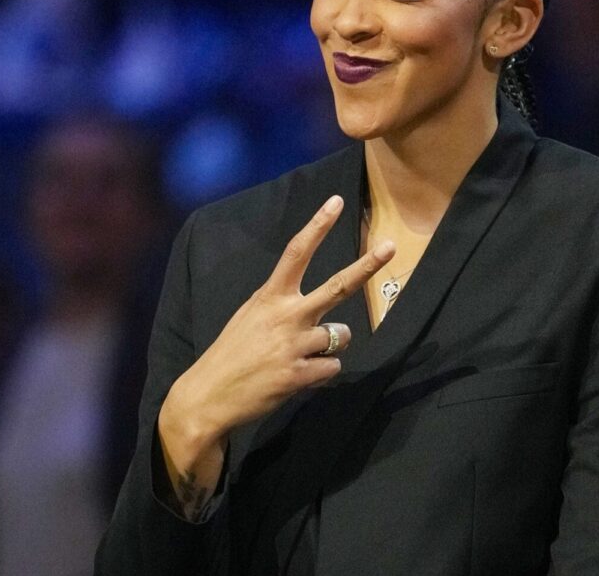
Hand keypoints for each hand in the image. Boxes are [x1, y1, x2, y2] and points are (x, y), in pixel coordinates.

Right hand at [161, 195, 394, 463]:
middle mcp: (286, 315)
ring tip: (298, 356)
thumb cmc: (233, 352)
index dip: (318, 225)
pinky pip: (332, 368)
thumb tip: (320, 314)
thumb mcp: (251, 315)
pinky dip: (320, 374)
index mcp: (270, 296)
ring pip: (341, 337)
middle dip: (366, 266)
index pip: (297, 252)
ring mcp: (294, 345)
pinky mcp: (299, 374)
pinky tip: (295, 377)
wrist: (209, 395)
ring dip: (329, 347)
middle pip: (337, 286)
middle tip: (390, 246)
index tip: (336, 202)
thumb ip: (283, 306)